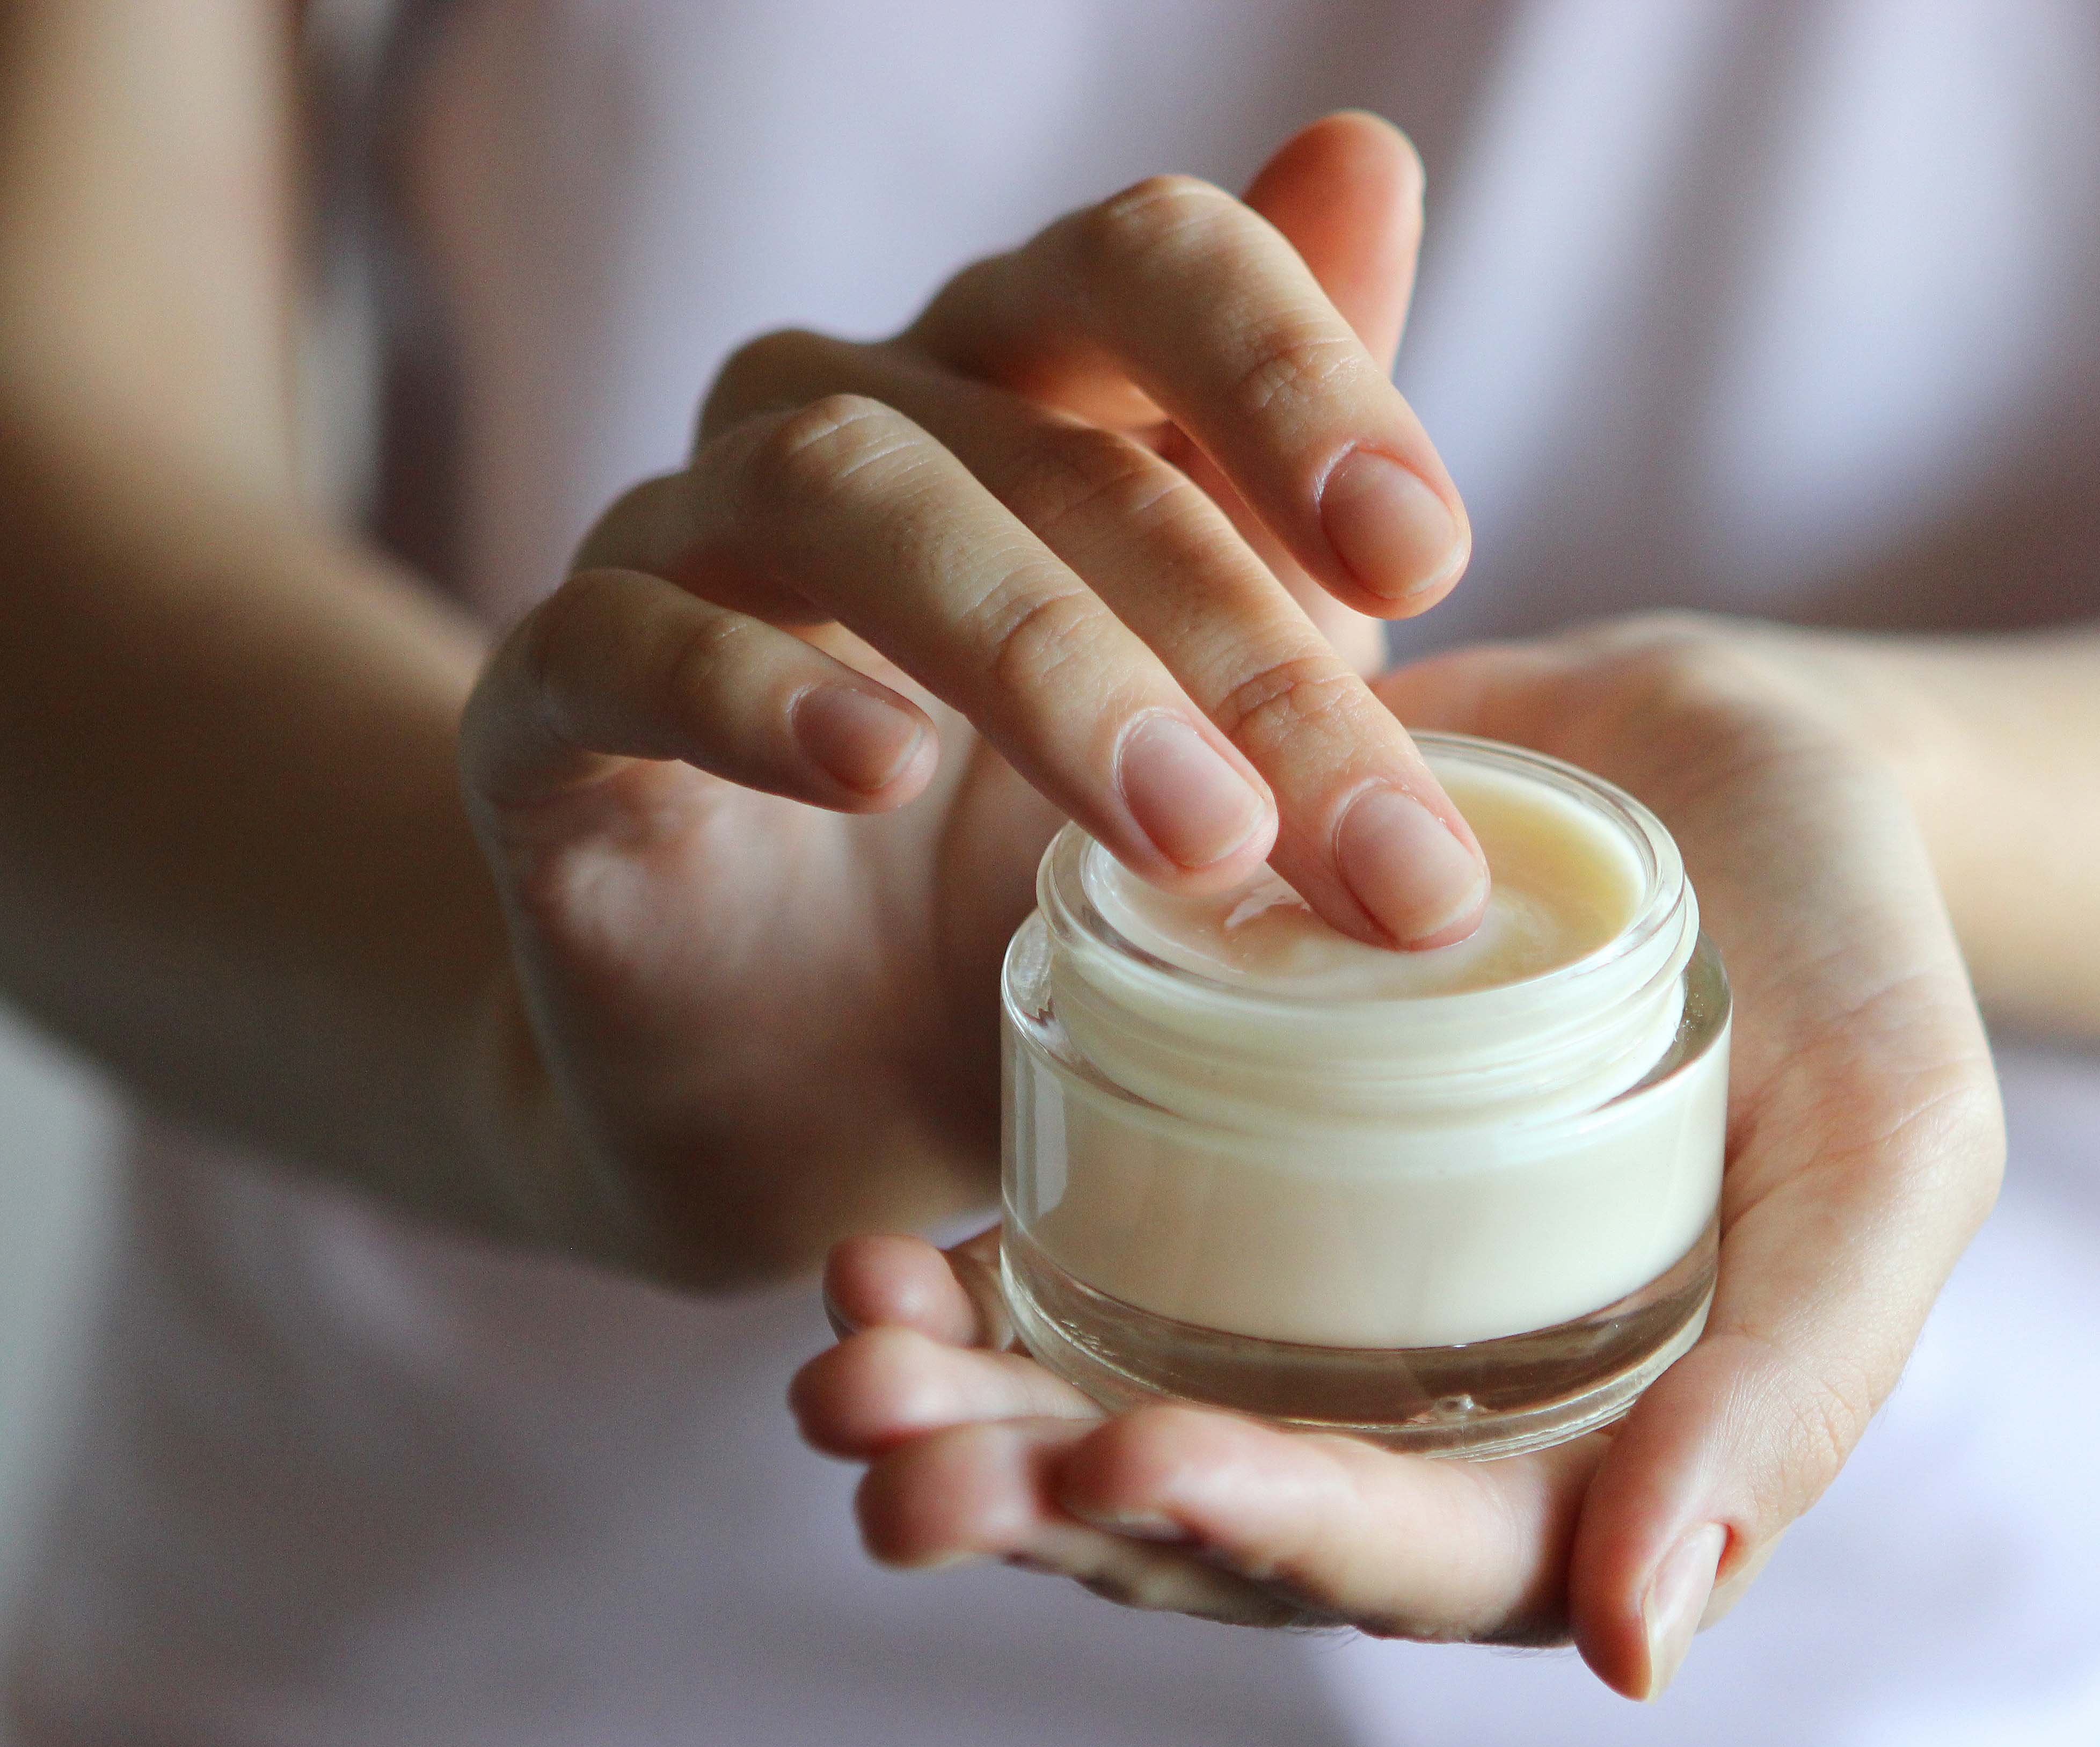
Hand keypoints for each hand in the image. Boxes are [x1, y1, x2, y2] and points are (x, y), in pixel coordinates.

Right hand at [453, 115, 1490, 1284]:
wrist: (823, 1106)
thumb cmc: (1035, 883)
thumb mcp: (1217, 706)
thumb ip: (1286, 471)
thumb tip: (1367, 158)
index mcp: (1021, 390)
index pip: (1146, 262)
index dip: (1288, 374)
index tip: (1425, 557)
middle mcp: (847, 423)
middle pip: (1047, 443)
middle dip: (1239, 647)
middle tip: (1383, 850)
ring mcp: (680, 550)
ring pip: (847, 496)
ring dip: (1045, 661)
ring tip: (1196, 838)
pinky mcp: (546, 709)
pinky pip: (623, 642)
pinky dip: (753, 691)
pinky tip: (873, 767)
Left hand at [789, 618, 2003, 1696]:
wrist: (1735, 758)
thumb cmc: (1856, 952)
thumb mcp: (1889, 1147)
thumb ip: (1794, 1387)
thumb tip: (1638, 1645)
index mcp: (1591, 1445)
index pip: (1416, 1550)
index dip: (1266, 1528)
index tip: (1124, 1461)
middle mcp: (1427, 1399)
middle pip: (1222, 1516)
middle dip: (1049, 1501)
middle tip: (896, 1463)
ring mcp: (1314, 1290)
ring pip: (1117, 1408)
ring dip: (973, 1414)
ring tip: (844, 1375)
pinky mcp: (1231, 1161)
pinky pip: (1088, 1262)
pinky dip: (977, 1283)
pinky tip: (880, 1254)